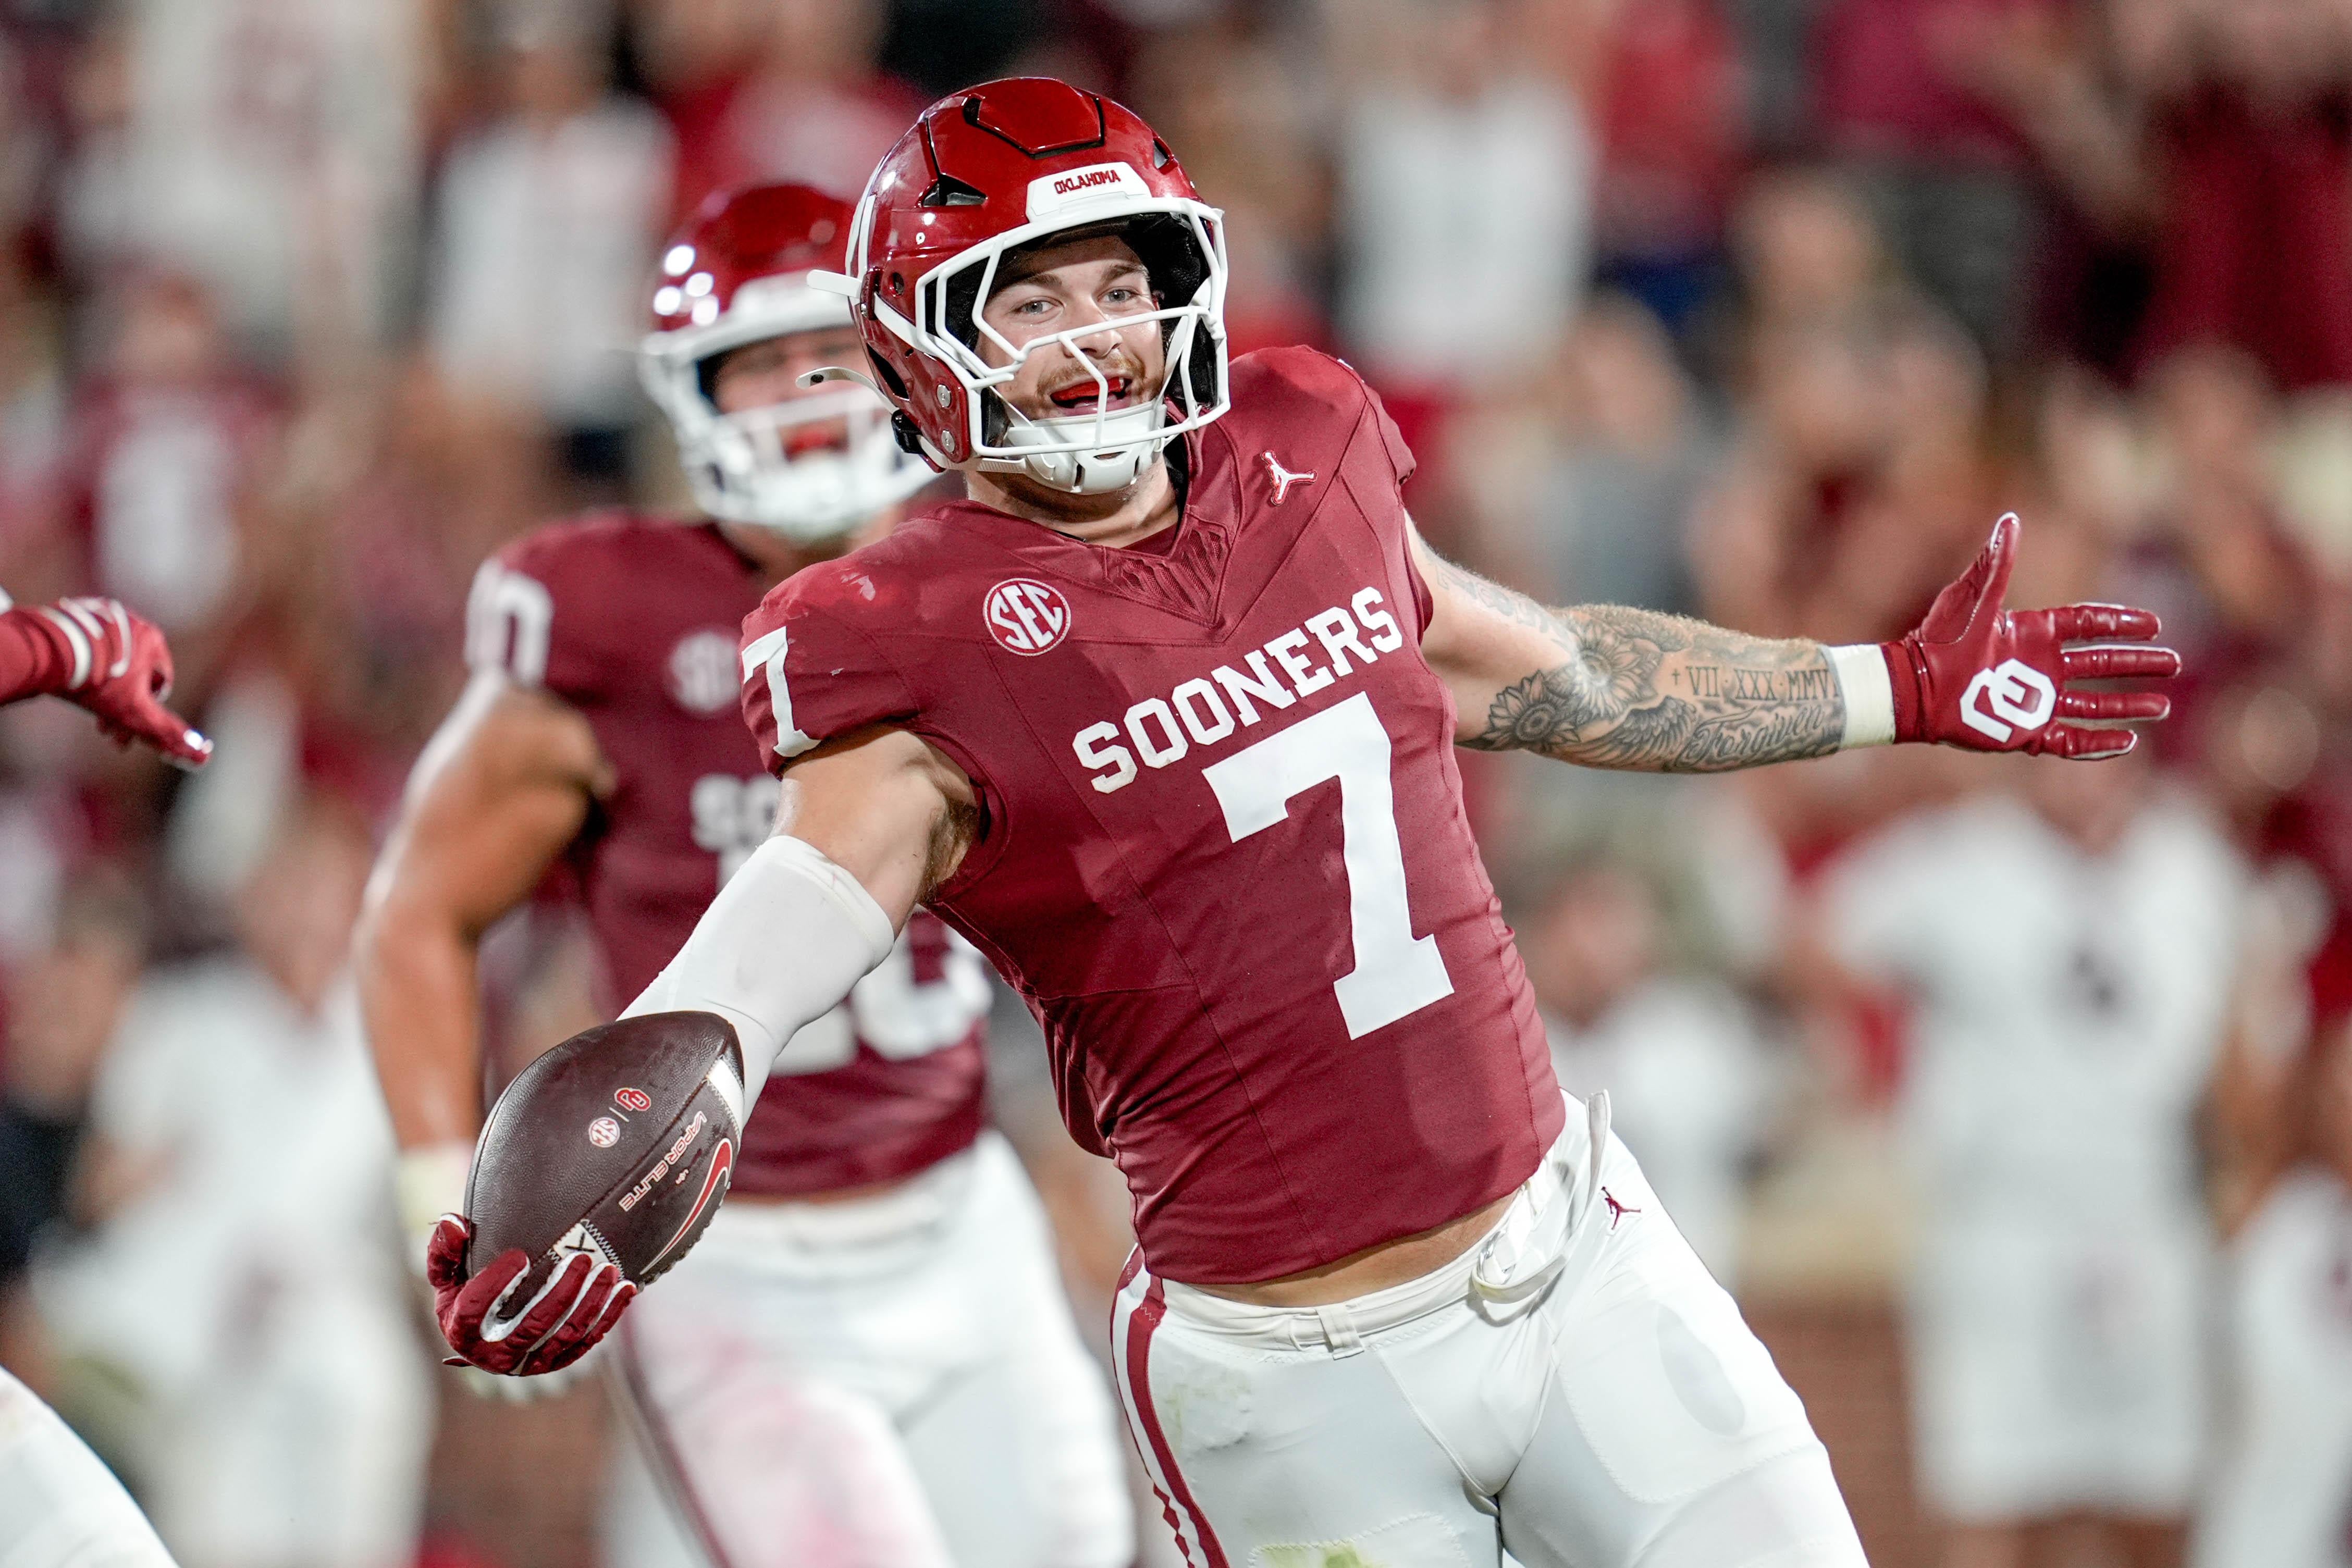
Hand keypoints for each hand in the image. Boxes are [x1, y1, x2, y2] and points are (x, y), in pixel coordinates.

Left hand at [30, 598, 211, 767]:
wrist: (48, 652)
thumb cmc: (98, 683)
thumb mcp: (137, 714)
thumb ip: (169, 734)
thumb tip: (203, 756)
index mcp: (154, 640)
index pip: (161, 683)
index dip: (147, 710)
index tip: (129, 728)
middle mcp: (133, 622)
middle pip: (132, 673)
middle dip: (120, 703)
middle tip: (103, 727)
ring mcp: (102, 615)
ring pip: (109, 661)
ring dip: (101, 686)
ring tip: (83, 704)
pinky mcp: (75, 612)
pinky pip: (87, 645)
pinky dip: (83, 664)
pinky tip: (69, 680)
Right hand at [425, 1214, 633, 1377]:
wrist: (486, 1327)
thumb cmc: (464, 1291)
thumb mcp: (446, 1273)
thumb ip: (444, 1249)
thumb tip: (453, 1224)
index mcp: (462, 1332)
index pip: (476, 1310)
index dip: (495, 1283)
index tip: (519, 1255)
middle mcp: (496, 1355)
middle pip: (532, 1326)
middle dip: (562, 1291)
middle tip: (582, 1258)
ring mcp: (529, 1362)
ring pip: (565, 1335)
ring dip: (591, 1303)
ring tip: (609, 1270)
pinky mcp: (556, 1360)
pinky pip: (586, 1342)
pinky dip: (608, 1316)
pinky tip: (625, 1289)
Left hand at [1883, 514, 2177, 758]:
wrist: (1914, 688)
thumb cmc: (1939, 640)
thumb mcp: (1972, 599)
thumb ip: (1997, 564)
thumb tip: (2010, 520)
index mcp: (2032, 632)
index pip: (2088, 625)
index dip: (2121, 624)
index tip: (2154, 625)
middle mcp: (2039, 666)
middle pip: (2101, 664)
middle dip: (2137, 664)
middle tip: (2174, 664)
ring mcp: (2034, 700)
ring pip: (2093, 704)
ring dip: (2128, 706)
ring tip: (2162, 706)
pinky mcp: (2024, 732)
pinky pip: (2069, 740)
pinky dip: (2098, 743)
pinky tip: (2127, 742)